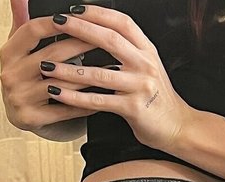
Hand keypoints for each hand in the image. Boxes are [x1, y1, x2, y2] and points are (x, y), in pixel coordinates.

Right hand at [0, 0, 97, 131]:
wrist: (20, 114)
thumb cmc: (26, 76)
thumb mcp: (20, 49)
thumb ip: (22, 22)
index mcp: (8, 53)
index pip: (32, 31)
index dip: (56, 24)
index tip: (80, 18)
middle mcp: (10, 75)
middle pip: (52, 56)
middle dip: (81, 46)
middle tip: (106, 40)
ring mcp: (20, 98)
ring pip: (61, 84)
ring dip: (88, 76)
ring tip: (111, 69)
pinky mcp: (31, 118)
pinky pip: (65, 110)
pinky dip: (86, 103)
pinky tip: (104, 96)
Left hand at [42, 6, 193, 151]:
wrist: (178, 127)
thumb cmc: (158, 100)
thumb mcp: (148, 69)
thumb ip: (129, 53)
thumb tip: (99, 37)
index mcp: (147, 51)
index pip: (121, 22)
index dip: (97, 13)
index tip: (75, 9)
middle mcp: (145, 64)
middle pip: (109, 39)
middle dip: (79, 29)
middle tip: (55, 24)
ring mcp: (140, 86)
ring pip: (98, 72)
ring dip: (68, 68)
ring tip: (46, 65)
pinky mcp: (133, 108)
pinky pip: (98, 100)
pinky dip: (75, 98)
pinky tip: (59, 94)